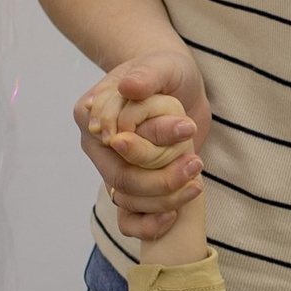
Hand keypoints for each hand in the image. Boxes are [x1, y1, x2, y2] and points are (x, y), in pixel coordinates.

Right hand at [77, 52, 209, 241]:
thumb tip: (128, 87)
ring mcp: (112, 169)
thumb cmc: (165, 72)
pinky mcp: (132, 186)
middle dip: (161, 179)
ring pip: (129, 201)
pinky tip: (174, 215)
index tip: (186, 129)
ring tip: (197, 182)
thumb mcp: (161, 65)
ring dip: (165, 199)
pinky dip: (149, 225)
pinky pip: (129, 218)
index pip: (112, 142)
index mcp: (92, 115)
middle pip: (121, 179)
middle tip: (196, 164)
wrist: (177, 88)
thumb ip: (146, 75)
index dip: (143, 147)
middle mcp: (97, 147)